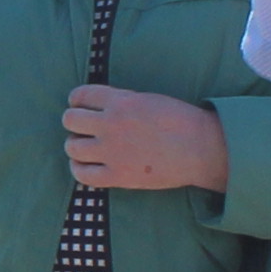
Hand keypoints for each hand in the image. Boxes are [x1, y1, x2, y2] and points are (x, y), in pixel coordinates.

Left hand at [60, 85, 230, 191]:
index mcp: (120, 101)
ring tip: (84, 148)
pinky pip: (82, 175)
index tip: (79, 106)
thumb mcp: (149, 100)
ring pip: (71, 147)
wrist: (201, 149)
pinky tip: (85, 166)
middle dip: (74, 123)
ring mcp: (112, 152)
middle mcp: (111, 124)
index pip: (80, 95)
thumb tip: (101, 107)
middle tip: (83, 129)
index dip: (76, 100)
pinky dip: (79, 169)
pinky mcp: (117, 176)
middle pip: (70, 120)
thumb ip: (122, 102)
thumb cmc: (180, 121)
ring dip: (75, 146)